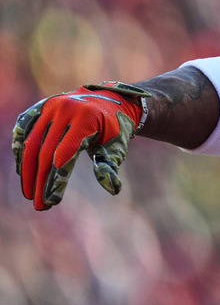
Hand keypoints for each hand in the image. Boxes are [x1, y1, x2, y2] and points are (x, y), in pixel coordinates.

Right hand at [11, 82, 150, 210]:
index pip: (65, 155)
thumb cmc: (113, 129)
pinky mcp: (42, 105)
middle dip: (40, 180)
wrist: (109, 101)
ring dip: (27, 169)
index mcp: (86, 119)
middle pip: (45, 151)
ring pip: (32, 141)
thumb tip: (113, 189)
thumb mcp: (115, 146)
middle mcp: (66, 109)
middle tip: (38, 204)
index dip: (56, 179)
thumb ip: (108, 165)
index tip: (52, 201)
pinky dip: (20, 147)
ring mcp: (51, 105)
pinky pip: (25, 127)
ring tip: (29, 192)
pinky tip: (22, 169)